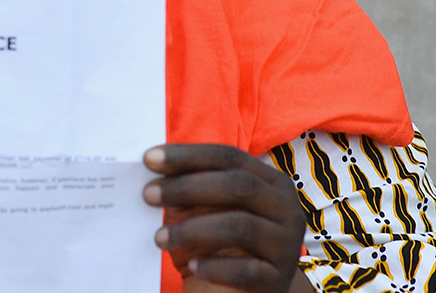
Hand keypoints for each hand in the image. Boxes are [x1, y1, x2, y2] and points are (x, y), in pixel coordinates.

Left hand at [142, 144, 307, 292]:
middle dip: (188, 187)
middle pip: (239, 186)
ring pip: (241, 226)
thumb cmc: (217, 243)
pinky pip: (246, 271)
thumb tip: (153, 165)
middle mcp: (287, 209)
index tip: (149, 158)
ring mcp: (286, 246)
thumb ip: (186, 188)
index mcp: (271, 182)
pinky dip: (216, 268)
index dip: (189, 155)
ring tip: (159, 238)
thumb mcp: (201, 211)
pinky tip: (193, 266)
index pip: (229, 158)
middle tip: (148, 193)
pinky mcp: (277, 280)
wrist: (239, 291)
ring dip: (193, 229)